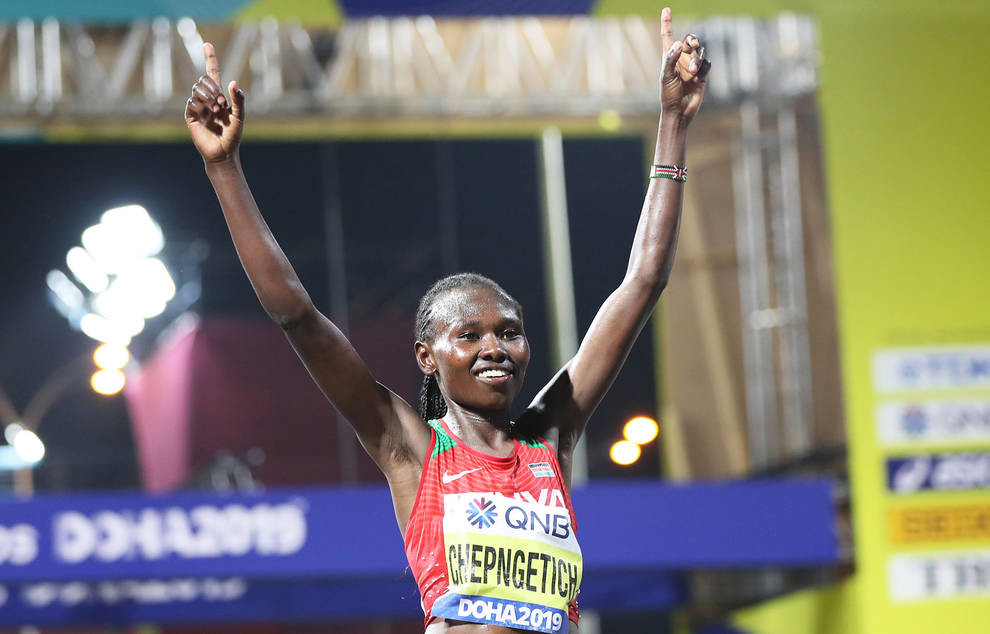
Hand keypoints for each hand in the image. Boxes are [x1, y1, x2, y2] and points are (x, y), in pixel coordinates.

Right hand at [185, 43, 244, 162]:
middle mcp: (207, 99)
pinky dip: (200, 106)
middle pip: (203, 80)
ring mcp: (197, 106)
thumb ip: (238, 100)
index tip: (207, 44)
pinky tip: (207, 115)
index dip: (210, 59)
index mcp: (219, 96)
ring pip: (196, 88)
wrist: (223, 153)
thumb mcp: (239, 116)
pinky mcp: (190, 116)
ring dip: (208, 97)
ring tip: (217, 111)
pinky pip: (191, 102)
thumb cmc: (233, 136)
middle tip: (222, 104)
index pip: (213, 73)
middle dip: (213, 89)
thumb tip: (233, 82)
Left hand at [660, 7, 709, 123]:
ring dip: (697, 60)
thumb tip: (679, 44)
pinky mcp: (702, 74)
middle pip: (689, 41)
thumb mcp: (666, 76)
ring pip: (700, 52)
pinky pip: (707, 64)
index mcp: (669, 57)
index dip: (667, 23)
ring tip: (692, 72)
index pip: (668, 36)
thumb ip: (671, 59)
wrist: (679, 111)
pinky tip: (697, 78)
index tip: (666, 9)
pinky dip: (703, 68)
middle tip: (691, 44)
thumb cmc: (668, 95)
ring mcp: (692, 66)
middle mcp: (681, 59)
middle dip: (692, 39)